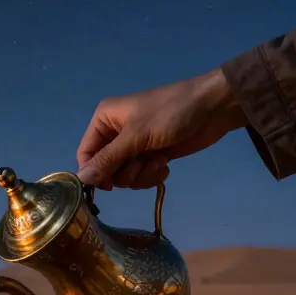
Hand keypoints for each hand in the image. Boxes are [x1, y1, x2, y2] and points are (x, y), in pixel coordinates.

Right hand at [76, 68, 246, 189]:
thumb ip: (108, 159)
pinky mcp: (152, 155)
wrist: (213, 108)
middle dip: (124, 173)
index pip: (86, 153)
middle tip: (140, 165)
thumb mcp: (136, 136)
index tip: (108, 186)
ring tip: (158, 161)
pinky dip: (153, 174)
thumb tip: (81, 179)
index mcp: (105, 120)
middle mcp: (116, 133)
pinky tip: (166, 164)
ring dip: (141, 175)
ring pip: (125, 175)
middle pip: (106, 168)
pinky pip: (142, 175)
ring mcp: (135, 146)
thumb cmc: (170, 113)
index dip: (93, 172)